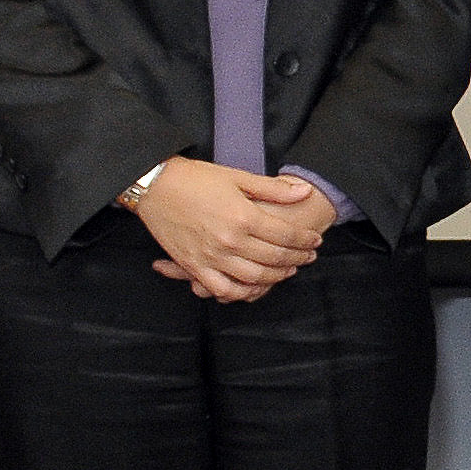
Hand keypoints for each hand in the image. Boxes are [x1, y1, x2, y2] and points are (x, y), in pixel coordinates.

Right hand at [130, 159, 327, 301]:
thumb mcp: (238, 177)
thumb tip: (304, 191)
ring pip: (254, 277)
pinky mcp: (194, 265)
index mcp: (244, 217)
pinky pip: (222, 289)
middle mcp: (230, 240)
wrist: (155, 186)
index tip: (316, 240)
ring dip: (276, 277)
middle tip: (309, 257)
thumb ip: (273, 189)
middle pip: (275, 258)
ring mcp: (212, 256)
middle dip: (298, 259)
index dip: (305, 240)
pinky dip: (241, 292)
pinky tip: (254, 287)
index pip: (286, 235)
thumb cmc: (196, 178)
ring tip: (288, 271)